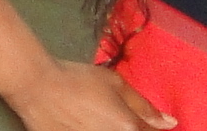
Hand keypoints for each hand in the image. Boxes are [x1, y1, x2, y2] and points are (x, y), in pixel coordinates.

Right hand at [4, 58, 171, 129]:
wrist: (36, 86)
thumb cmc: (78, 80)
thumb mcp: (114, 83)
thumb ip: (143, 106)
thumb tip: (170, 123)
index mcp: (130, 128)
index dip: (149, 127)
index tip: (134, 119)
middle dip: (126, 127)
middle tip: (109, 116)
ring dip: (108, 128)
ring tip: (93, 118)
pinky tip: (83, 123)